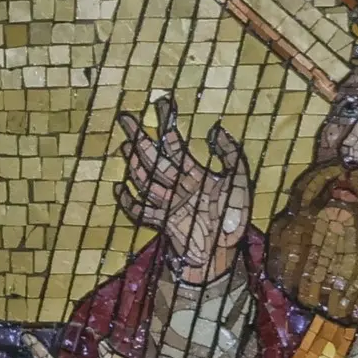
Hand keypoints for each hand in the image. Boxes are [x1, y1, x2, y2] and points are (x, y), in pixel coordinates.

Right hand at [116, 96, 250, 286]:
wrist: (227, 253)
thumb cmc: (234, 218)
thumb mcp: (239, 181)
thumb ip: (230, 155)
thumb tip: (215, 129)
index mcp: (194, 174)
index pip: (175, 144)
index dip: (166, 123)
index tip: (160, 104)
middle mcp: (177, 186)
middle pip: (154, 158)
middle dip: (139, 138)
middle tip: (125, 118)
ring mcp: (169, 204)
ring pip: (145, 179)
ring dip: (134, 163)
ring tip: (124, 145)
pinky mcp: (163, 223)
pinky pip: (140, 210)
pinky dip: (128, 201)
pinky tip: (118, 187)